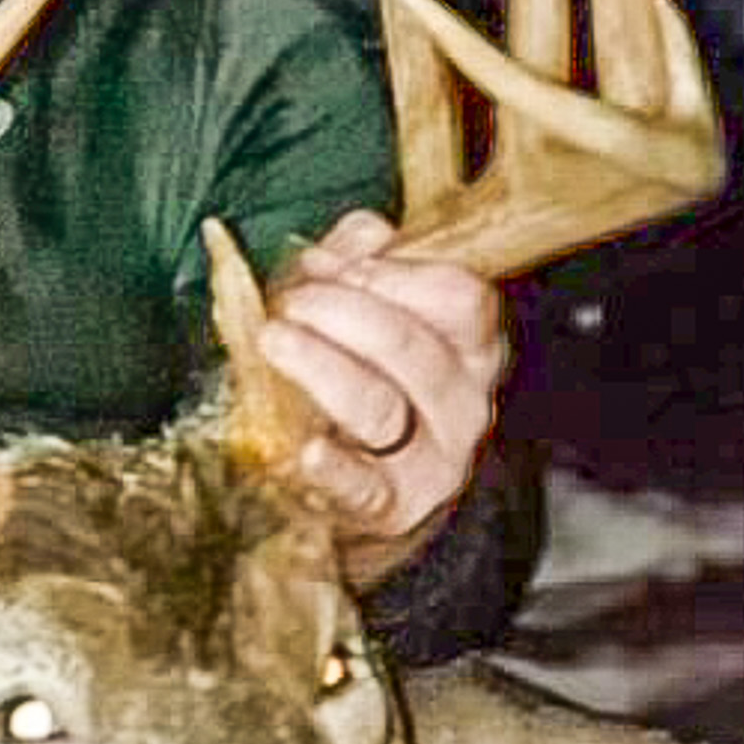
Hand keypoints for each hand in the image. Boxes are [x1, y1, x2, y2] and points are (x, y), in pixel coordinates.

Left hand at [258, 210, 505, 541]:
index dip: (393, 273)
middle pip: (415, 349)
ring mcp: (430, 461)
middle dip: (345, 314)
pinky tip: (310, 451)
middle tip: (291, 304)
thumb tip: (361, 234)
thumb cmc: (362, 375)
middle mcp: (461, 403)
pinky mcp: (387, 509)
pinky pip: (365, 489)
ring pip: (380, 407)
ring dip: (321, 366)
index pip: (461, 298)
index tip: (330, 266)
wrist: (358, 485)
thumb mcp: (366, 302)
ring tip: (274, 341)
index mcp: (469, 344)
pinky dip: (336, 470)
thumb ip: (361, 255)